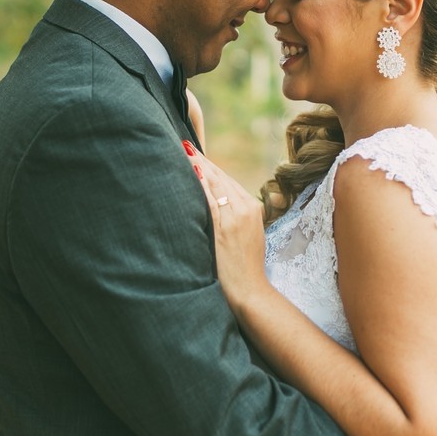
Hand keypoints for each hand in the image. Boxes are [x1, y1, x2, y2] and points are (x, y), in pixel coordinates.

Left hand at [182, 141, 268, 310]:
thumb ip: (235, 219)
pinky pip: (209, 200)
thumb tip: (218, 207)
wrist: (250, 290)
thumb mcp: (248, 237)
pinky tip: (189, 172)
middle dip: (202, 160)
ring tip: (183, 152)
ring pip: (214, 185)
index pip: (228, 180)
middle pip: (220, 177)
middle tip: (185, 145)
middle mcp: (246, 208)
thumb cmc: (245, 268)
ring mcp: (235, 217)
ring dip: (197, 166)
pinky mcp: (224, 228)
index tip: (196, 154)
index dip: (210, 167)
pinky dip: (199, 184)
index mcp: (253, 208)